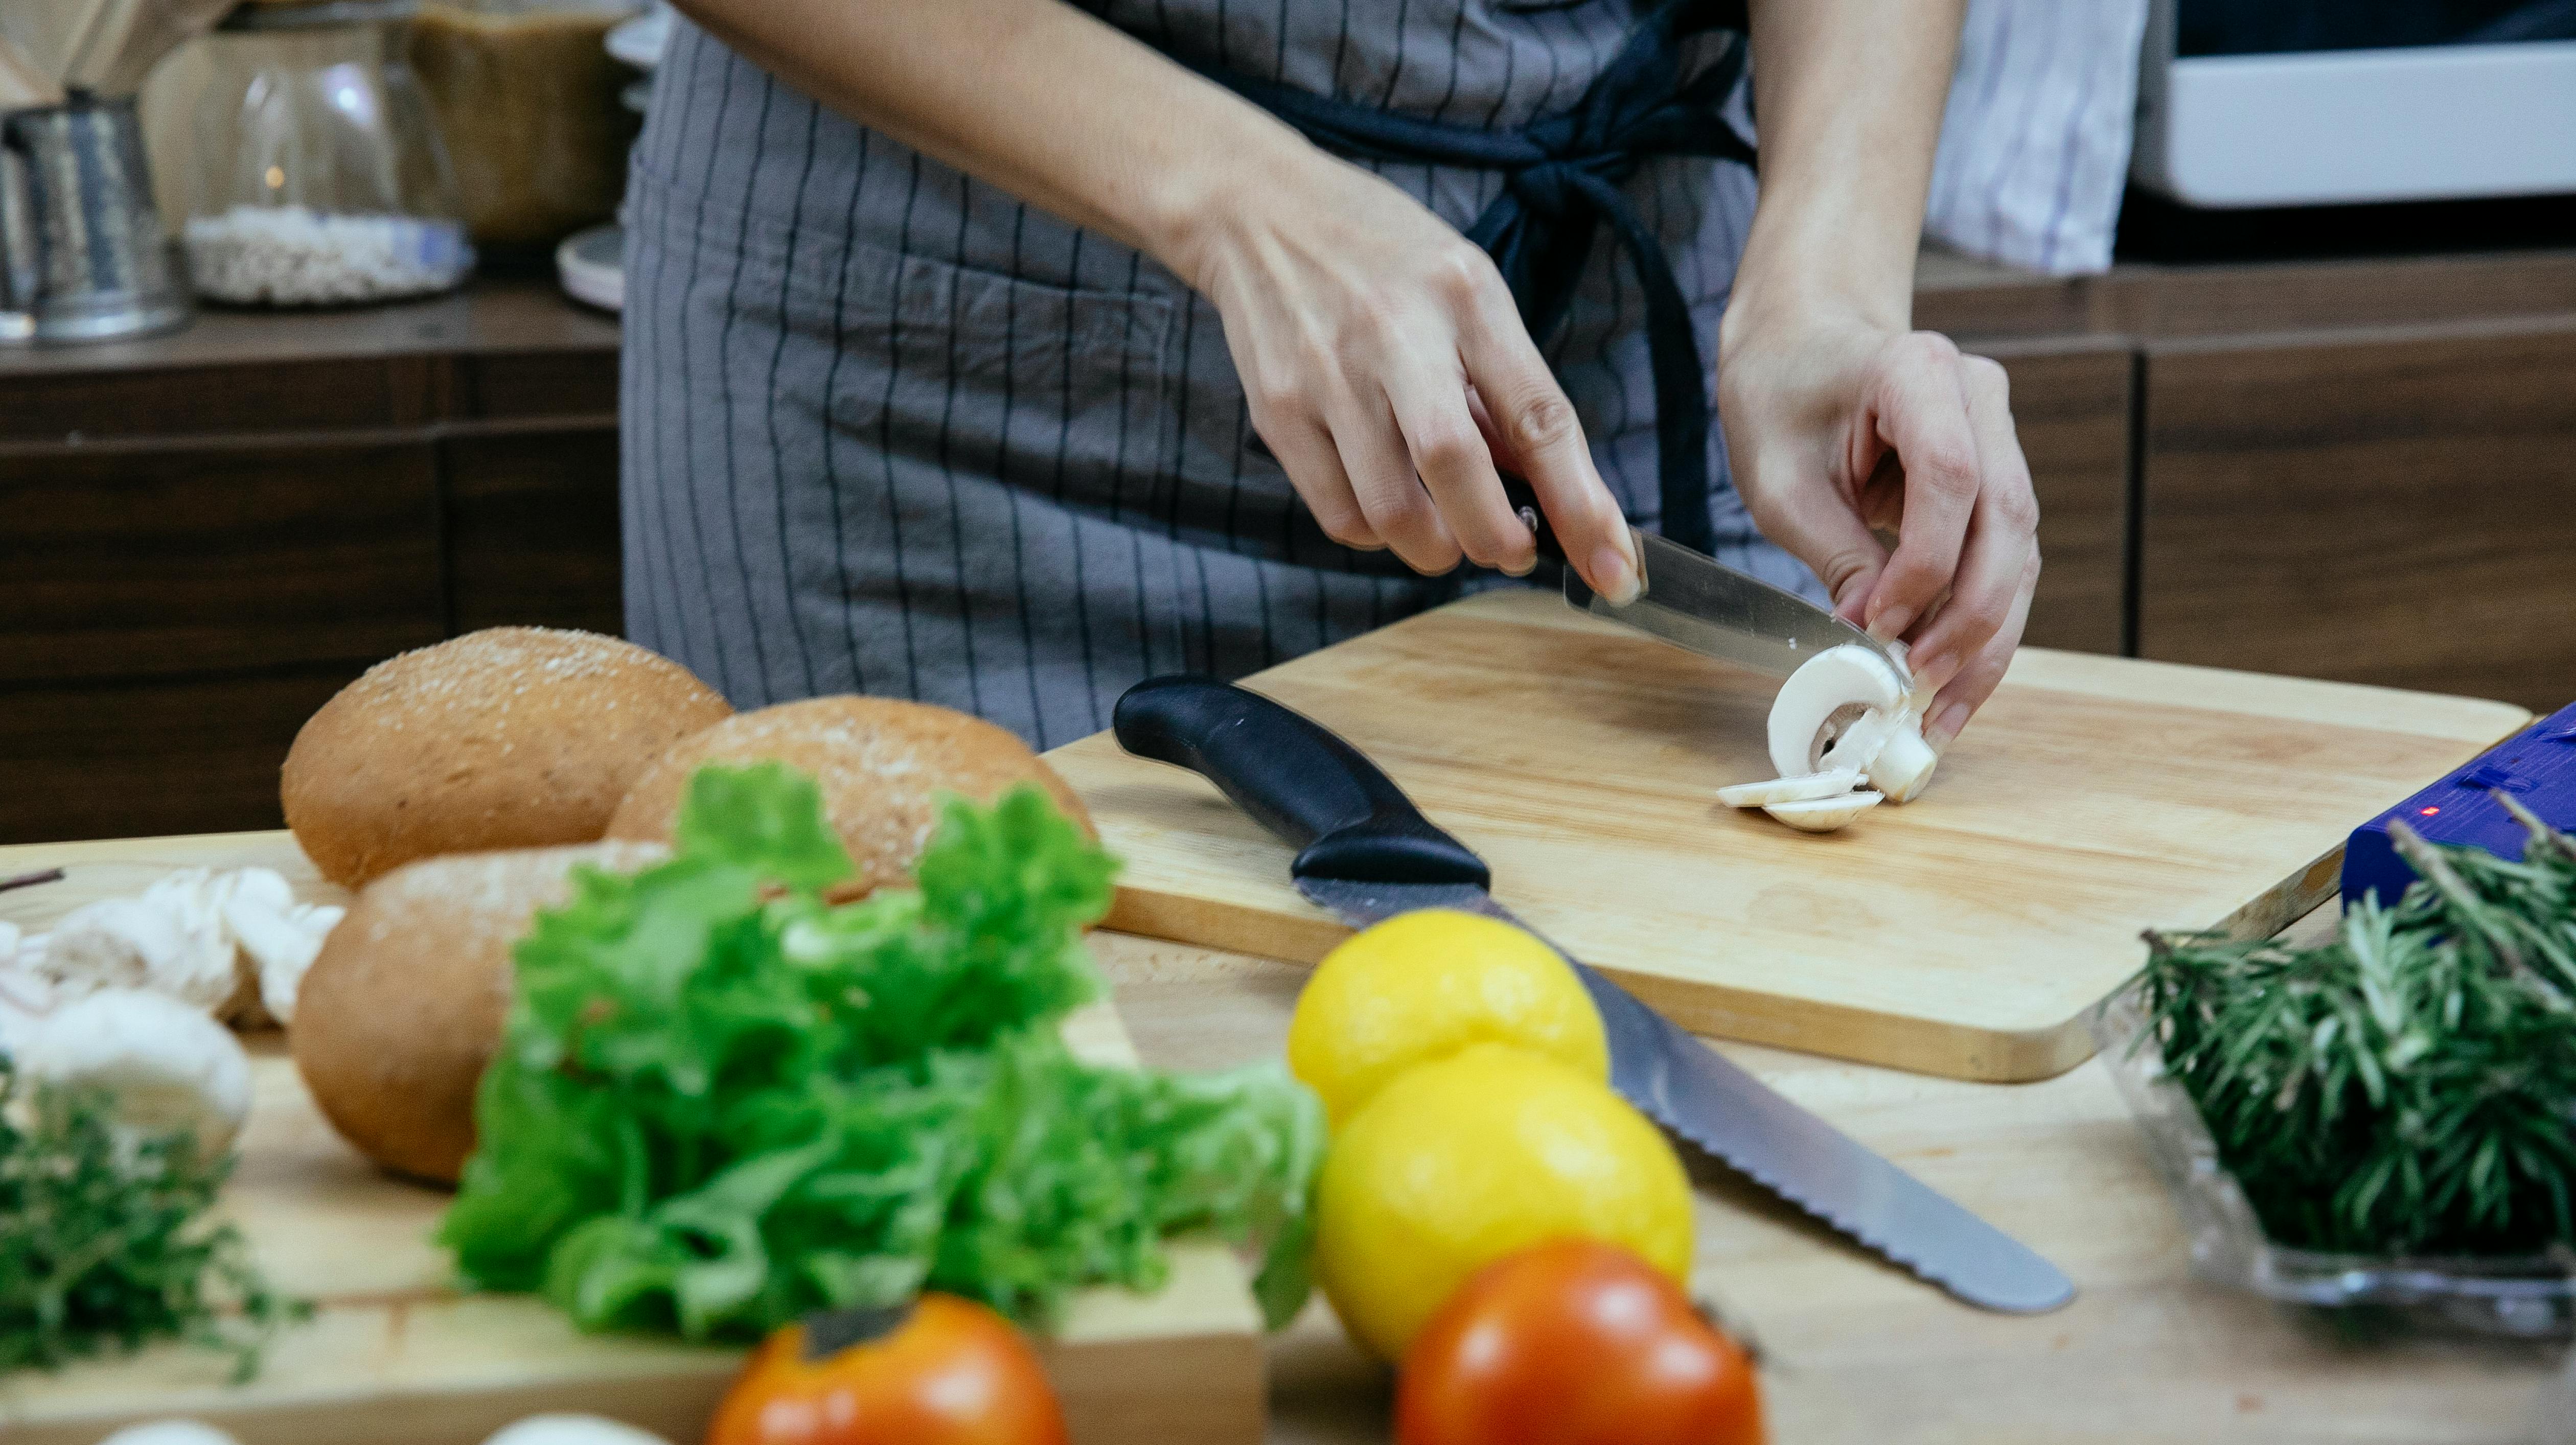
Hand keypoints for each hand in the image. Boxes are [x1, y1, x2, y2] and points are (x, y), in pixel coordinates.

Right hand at [1172, 152, 1642, 601]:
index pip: (1538, 417)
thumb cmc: (1382, 256)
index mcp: (1465, 298)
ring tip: (1446, 524)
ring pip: (1390, 513)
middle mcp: (1396, 336)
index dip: (1581, 503)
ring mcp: (1328, 377)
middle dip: (1497, 538)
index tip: (1614, 565)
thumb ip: (1506, 387)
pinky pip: (1339, 514)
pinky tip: (1388, 500)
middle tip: (1514, 549)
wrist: (1257, 213)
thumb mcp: (1467, 292)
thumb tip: (1550, 491)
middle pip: (1455, 468)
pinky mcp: (1278, 412)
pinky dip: (1377, 532)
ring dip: (1436, 546)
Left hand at [1716, 312, 2039, 747]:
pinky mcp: (1997, 481)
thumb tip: (1871, 638)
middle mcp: (1980, 398)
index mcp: (1919, 371)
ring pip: (2021, 552)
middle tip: (1921, 688)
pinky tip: (1952, 680)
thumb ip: (1835, 552)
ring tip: (1941, 710)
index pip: (1951, 477)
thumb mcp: (1781, 480)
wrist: (1804, 347)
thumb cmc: (1782, 401)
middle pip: (2007, 521)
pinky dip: (1981, 623)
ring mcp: (2000, 438)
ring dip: (1988, 637)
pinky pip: (2005, 560)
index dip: (1925, 563)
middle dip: (1970, 616)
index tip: (1878, 624)